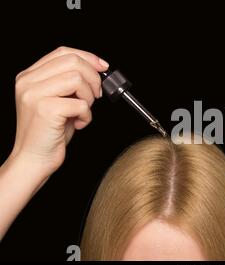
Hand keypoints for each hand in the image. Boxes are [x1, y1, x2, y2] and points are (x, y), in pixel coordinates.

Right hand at [10, 46, 108, 183]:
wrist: (34, 159)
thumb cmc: (49, 132)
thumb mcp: (57, 100)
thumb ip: (68, 82)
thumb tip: (97, 69)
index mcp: (29, 76)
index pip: (62, 52)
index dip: (88, 57)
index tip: (103, 67)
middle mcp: (28, 82)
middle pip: (73, 62)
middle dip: (93, 78)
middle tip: (96, 96)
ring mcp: (35, 94)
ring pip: (78, 79)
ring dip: (89, 97)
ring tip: (82, 112)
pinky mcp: (45, 109)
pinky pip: (81, 104)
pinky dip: (87, 115)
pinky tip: (78, 124)